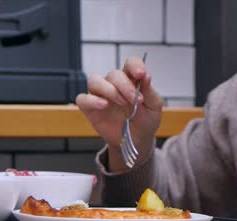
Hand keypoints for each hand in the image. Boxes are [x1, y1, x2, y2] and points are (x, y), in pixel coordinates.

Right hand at [76, 56, 162, 171]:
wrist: (138, 140)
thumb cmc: (146, 120)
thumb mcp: (153, 106)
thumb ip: (149, 91)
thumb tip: (146, 75)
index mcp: (131, 79)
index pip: (130, 63)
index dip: (135, 66)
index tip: (141, 74)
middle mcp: (114, 84)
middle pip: (114, 74)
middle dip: (125, 86)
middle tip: (135, 100)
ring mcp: (101, 95)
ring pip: (95, 81)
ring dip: (108, 90)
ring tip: (121, 102)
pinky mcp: (90, 108)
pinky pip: (83, 99)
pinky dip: (92, 100)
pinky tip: (104, 106)